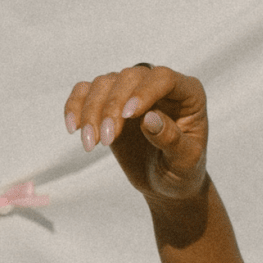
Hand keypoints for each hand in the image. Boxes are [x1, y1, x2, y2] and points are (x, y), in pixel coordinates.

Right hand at [63, 64, 208, 204]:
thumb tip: (149, 118)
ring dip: (91, 111)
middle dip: (112, 107)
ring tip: (90, 145)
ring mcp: (133, 90)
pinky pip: (86, 91)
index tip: (128, 116)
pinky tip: (73, 128)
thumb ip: (172, 141)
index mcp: (188, 94)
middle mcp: (159, 85)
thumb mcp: (185, 163)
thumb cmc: (183, 173)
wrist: (167, 184)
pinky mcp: (110, 101)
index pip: (164, 79)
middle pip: (129, 78)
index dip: (144, 92)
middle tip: (105, 140)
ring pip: (104, 84)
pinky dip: (75, 106)